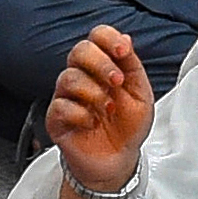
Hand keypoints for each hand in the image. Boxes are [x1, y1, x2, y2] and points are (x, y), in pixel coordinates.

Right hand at [49, 23, 155, 193]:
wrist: (118, 161)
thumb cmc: (128, 128)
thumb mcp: (141, 95)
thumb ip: (132, 66)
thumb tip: (125, 37)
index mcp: (103, 67)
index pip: (96, 37)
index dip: (108, 38)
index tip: (123, 50)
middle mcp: (82, 77)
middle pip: (79, 51)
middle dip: (101, 63)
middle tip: (117, 81)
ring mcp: (67, 97)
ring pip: (69, 78)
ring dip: (94, 92)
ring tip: (109, 108)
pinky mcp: (56, 119)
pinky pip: (60, 106)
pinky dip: (81, 114)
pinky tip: (92, 123)